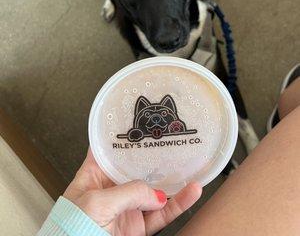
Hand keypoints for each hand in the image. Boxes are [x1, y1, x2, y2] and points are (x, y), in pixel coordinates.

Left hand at [64, 149, 201, 234]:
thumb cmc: (71, 229)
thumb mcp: (97, 203)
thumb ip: (128, 192)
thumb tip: (155, 194)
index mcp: (93, 176)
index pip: (109, 150)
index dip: (122, 137)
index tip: (137, 122)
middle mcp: (111, 189)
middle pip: (136, 167)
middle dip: (152, 156)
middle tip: (169, 142)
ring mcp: (127, 207)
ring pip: (154, 190)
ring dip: (173, 180)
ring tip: (189, 167)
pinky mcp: (139, 226)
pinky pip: (163, 213)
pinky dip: (179, 204)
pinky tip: (191, 192)